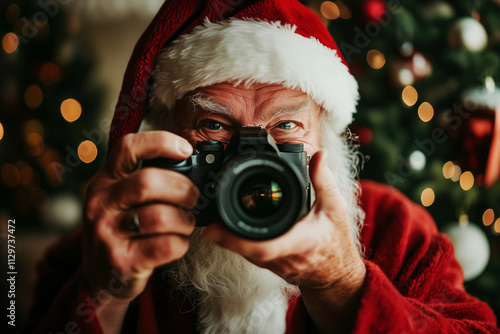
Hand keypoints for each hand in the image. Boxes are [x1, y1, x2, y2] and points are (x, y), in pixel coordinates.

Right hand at [81, 131, 198, 329]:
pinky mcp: (121, 261)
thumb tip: (192, 164)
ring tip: (186, 222)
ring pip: (161, 216)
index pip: (128, 147)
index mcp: (104, 180)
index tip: (185, 149)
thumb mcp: (120, 199)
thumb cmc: (121, 230)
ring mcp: (107, 233)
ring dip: (185, 219)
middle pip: (148, 182)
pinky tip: (178, 242)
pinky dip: (181, 243)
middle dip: (182, 188)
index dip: (161, 142)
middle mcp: (101, 203)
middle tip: (193, 197)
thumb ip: (145, 181)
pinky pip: (165, 245)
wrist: (101, 276)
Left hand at [203, 151, 365, 332]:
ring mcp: (274, 265)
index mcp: (300, 242)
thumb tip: (318, 156)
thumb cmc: (335, 240)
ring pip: (244, 254)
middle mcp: (283, 257)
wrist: (335, 274)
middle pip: (246, 251)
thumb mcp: (335, 207)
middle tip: (207, 223)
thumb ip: (324, 181)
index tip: (215, 229)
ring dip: (228, 240)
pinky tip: (228, 229)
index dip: (237, 240)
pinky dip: (237, 242)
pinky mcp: (268, 266)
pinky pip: (249, 255)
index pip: (264, 247)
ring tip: (213, 222)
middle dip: (224, 238)